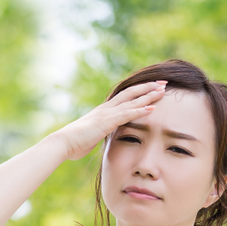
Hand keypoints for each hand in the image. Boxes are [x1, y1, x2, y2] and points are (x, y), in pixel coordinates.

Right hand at [50, 80, 166, 160]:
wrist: (63, 143)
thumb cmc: (75, 143)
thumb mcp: (92, 136)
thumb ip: (100, 133)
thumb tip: (102, 136)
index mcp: (103, 111)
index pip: (124, 97)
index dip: (139, 91)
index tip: (152, 87)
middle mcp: (106, 109)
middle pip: (131, 93)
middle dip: (148, 87)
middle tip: (163, 82)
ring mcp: (106, 114)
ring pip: (131, 100)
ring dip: (148, 95)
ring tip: (162, 90)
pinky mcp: (106, 122)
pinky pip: (126, 114)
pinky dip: (140, 110)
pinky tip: (152, 107)